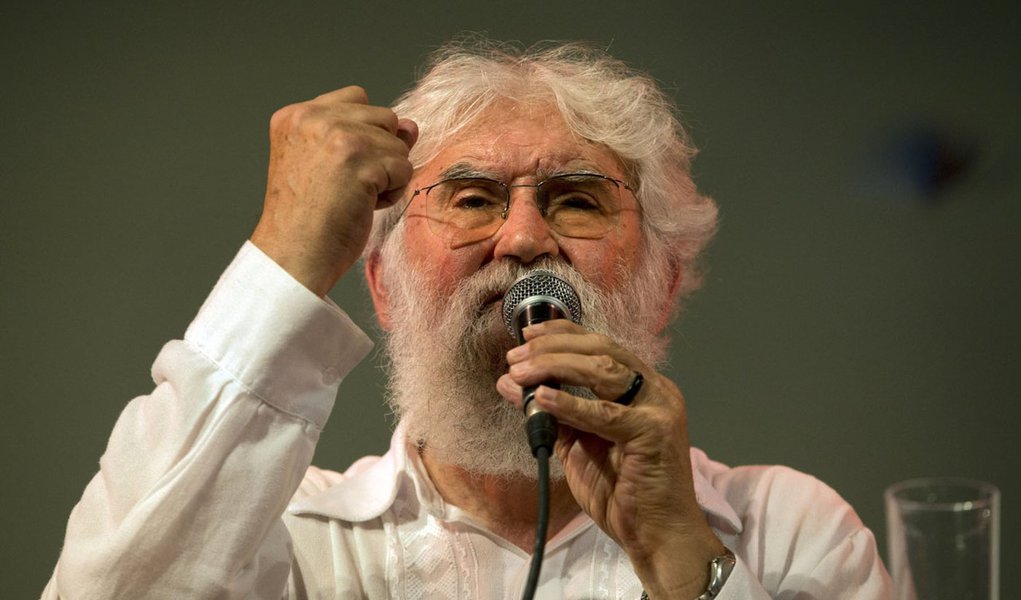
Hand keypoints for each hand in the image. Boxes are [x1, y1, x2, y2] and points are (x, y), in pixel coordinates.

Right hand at [251, 86, 417, 295]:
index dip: (363, 134)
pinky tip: (363, 207)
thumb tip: (411, 125)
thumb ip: (364, 136)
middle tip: (346, 186)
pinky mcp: (361, 160)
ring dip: (387, 175)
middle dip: (378, 153)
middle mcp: (313, 118)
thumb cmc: (308, 220)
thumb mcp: (325, 165)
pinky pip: (404, 168)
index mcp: (295, 116)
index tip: (340, 167)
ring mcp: (338, 136)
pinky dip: (392, 193)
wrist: (294, 256)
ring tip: (353, 198)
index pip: (357, 98)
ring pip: (398, 144)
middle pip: (384, 117)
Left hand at [497, 320, 725, 598]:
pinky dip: (570, 403)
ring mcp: (658, 409)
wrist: (658, 535)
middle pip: (601, 350)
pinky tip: (543, 398)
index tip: (526, 335)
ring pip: (603, 370)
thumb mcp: (579, 445)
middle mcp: (655, 390)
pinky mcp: (654, 432)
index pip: (601, 346)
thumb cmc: (622, 493)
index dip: (563, 334)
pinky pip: (605, 413)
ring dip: (556, 366)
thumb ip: (553, 413)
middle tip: (516, 355)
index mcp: (642, 388)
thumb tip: (511, 384)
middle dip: (553, 347)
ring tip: (521, 372)